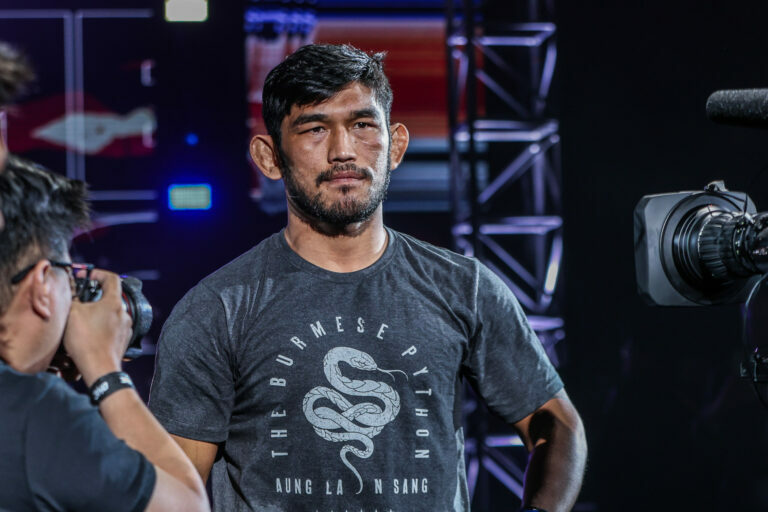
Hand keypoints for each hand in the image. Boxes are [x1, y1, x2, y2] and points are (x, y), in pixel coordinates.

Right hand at [63, 269, 131, 386]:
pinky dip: (102, 326)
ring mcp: (126, 327)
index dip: (98, 273)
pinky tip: (90, 333)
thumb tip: (73, 294)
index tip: (87, 276)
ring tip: (83, 319)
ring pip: (111, 313)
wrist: (99, 368)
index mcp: (114, 303)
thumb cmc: (86, 340)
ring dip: (98, 313)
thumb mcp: (73, 313)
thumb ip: (73, 299)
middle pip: (110, 297)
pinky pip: (113, 327)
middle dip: (95, 296)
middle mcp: (124, 313)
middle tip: (80, 300)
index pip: (112, 278)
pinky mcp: (124, 340)